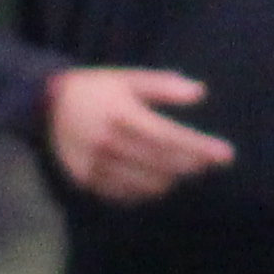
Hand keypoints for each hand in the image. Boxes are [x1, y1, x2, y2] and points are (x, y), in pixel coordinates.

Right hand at [40, 65, 236, 202]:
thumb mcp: (128, 78)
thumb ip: (162, 85)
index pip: (168, 137)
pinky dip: (148, 190)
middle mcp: (108, 143)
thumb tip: (199, 93)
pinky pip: (126, 195)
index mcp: (120, 114)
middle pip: (161, 163)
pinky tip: (158, 179)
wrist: (47, 104)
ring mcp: (96, 166)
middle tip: (209, 162)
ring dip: (172, 179)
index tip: (225, 154)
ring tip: (184, 168)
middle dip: (191, 164)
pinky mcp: (87, 181)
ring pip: (147, 183)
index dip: (199, 147)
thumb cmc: (97, 89)